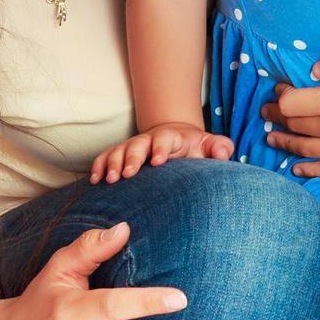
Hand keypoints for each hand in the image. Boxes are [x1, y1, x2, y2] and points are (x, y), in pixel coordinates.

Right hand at [4, 221, 186, 319]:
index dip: (146, 302)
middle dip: (152, 317)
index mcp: (70, 312)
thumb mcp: (59, 268)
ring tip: (175, 317)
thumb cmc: (43, 299)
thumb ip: (90, 249)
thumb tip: (124, 229)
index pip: (112, 306)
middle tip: (185, 307)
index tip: (179, 298)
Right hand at [89, 122, 233, 183]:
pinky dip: (99, 166)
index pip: (166, 140)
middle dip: (132, 157)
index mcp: (171, 138)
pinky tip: (95, 180)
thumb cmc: (193, 149)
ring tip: (110, 180)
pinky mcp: (119, 155)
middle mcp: (148, 140)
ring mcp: (132, 147)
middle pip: (138, 144)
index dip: (161, 148)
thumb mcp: (208, 146)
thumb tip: (224, 152)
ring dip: (113, 164)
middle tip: (128, 174)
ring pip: (119, 151)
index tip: (158, 161)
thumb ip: (219, 147)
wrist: (175, 140)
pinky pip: (105, 158)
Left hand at [263, 49, 319, 177]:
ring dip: (283, 142)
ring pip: (303, 148)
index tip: (280, 89)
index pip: (291, 103)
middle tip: (265, 112)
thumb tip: (312, 70)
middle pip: (294, 125)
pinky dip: (306, 170)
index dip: (281, 96)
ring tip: (270, 138)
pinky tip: (296, 169)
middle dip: (275, 117)